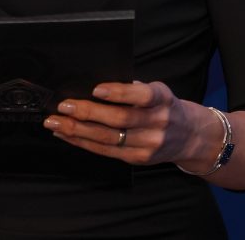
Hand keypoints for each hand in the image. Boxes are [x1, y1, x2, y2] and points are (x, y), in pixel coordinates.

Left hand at [43, 81, 212, 166]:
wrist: (189, 135)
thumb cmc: (163, 106)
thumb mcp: (156, 91)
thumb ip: (132, 89)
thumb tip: (92, 86)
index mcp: (162, 99)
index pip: (141, 96)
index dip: (119, 93)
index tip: (96, 89)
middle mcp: (157, 123)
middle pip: (119, 119)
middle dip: (88, 112)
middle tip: (63, 105)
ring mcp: (148, 144)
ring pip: (108, 138)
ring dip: (77, 130)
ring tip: (56, 122)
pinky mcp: (138, 158)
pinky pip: (106, 151)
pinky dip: (82, 142)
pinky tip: (66, 134)